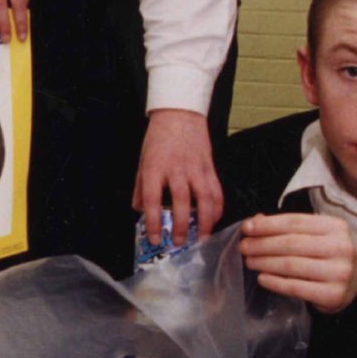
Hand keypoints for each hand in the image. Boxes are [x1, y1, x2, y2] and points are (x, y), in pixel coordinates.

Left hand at [133, 108, 222, 248]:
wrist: (179, 114)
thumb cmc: (158, 139)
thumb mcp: (142, 161)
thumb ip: (140, 188)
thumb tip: (139, 212)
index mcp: (154, 168)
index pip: (152, 199)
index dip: (153, 222)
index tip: (155, 239)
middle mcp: (176, 170)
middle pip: (181, 202)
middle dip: (182, 227)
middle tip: (179, 243)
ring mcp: (196, 168)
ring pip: (205, 199)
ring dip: (205, 222)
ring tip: (202, 239)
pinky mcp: (210, 167)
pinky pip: (217, 192)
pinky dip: (217, 209)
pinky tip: (213, 220)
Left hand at [239, 212, 356, 312]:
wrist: (352, 287)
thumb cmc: (326, 256)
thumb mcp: (314, 236)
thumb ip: (287, 228)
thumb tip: (255, 221)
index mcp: (335, 227)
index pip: (294, 222)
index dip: (268, 225)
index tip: (246, 228)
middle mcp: (340, 247)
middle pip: (291, 243)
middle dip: (262, 244)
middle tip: (243, 247)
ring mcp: (338, 272)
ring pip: (291, 265)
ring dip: (265, 262)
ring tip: (249, 261)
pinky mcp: (332, 294)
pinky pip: (295, 287)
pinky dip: (274, 282)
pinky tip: (262, 278)